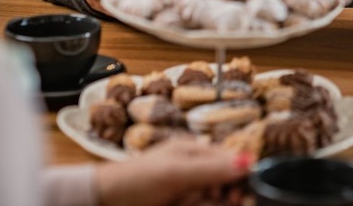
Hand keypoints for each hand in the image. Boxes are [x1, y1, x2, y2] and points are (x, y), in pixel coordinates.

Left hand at [94, 136, 249, 205]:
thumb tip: (248, 162)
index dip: (240, 178)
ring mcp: (188, 191)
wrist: (104, 202)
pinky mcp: (183, 205)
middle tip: (206, 201)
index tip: (237, 195)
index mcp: (196, 152)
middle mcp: (196, 171)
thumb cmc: (134, 180)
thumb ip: (211, 169)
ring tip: (184, 203)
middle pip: (227, 185)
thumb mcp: (175, 173)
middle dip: (221, 197)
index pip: (232, 161)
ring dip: (206, 204)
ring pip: (215, 201)